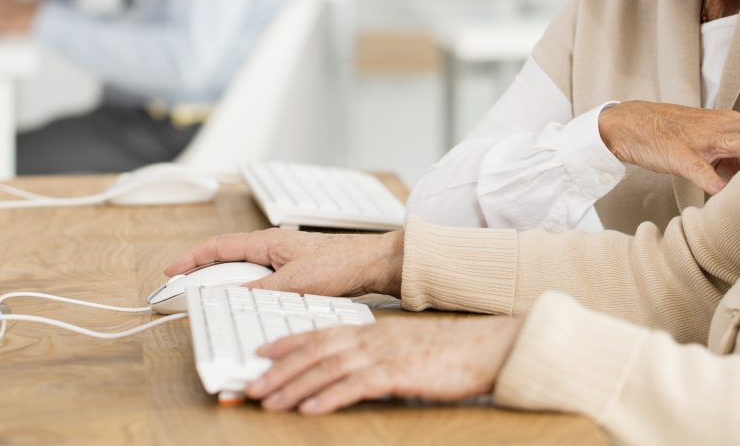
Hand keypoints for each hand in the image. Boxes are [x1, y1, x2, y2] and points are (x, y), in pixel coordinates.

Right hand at [164, 229, 403, 298]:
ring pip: (244, 273)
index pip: (219, 247)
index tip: (172, 270)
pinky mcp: (294, 272)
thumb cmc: (340, 263)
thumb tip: (232, 298)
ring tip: (213, 303)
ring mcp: (283, 259)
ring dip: (228, 286)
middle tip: (185, 292)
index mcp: (267, 242)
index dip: (192, 259)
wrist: (372, 264)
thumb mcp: (294, 282)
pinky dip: (247, 293)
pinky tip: (249, 307)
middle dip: (204, 274)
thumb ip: (261, 290)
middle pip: (228, 259)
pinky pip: (260, 281)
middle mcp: (272, 247)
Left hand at [248, 315, 521, 413]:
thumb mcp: (404, 348)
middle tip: (251, 385)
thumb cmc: (450, 351)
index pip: (320, 333)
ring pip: (328, 368)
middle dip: (279, 369)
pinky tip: (310, 409)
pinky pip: (357, 386)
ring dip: (295, 385)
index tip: (261, 353)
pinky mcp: (399, 373)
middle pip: (315, 351)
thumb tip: (351, 371)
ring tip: (270, 400)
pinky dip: (330, 397)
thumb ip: (376, 355)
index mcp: (372, 330)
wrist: (488, 346)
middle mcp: (372, 337)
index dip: (287, 342)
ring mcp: (384, 354)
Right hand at [598, 100, 739, 195]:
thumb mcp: (705, 137)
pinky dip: (710, 179)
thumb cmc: (668, 131)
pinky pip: (697, 169)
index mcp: (726, 123)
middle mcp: (718, 128)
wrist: (628, 123)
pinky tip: (721, 192)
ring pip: (734, 145)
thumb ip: (732, 151)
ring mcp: (699, 142)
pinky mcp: (679, 156)